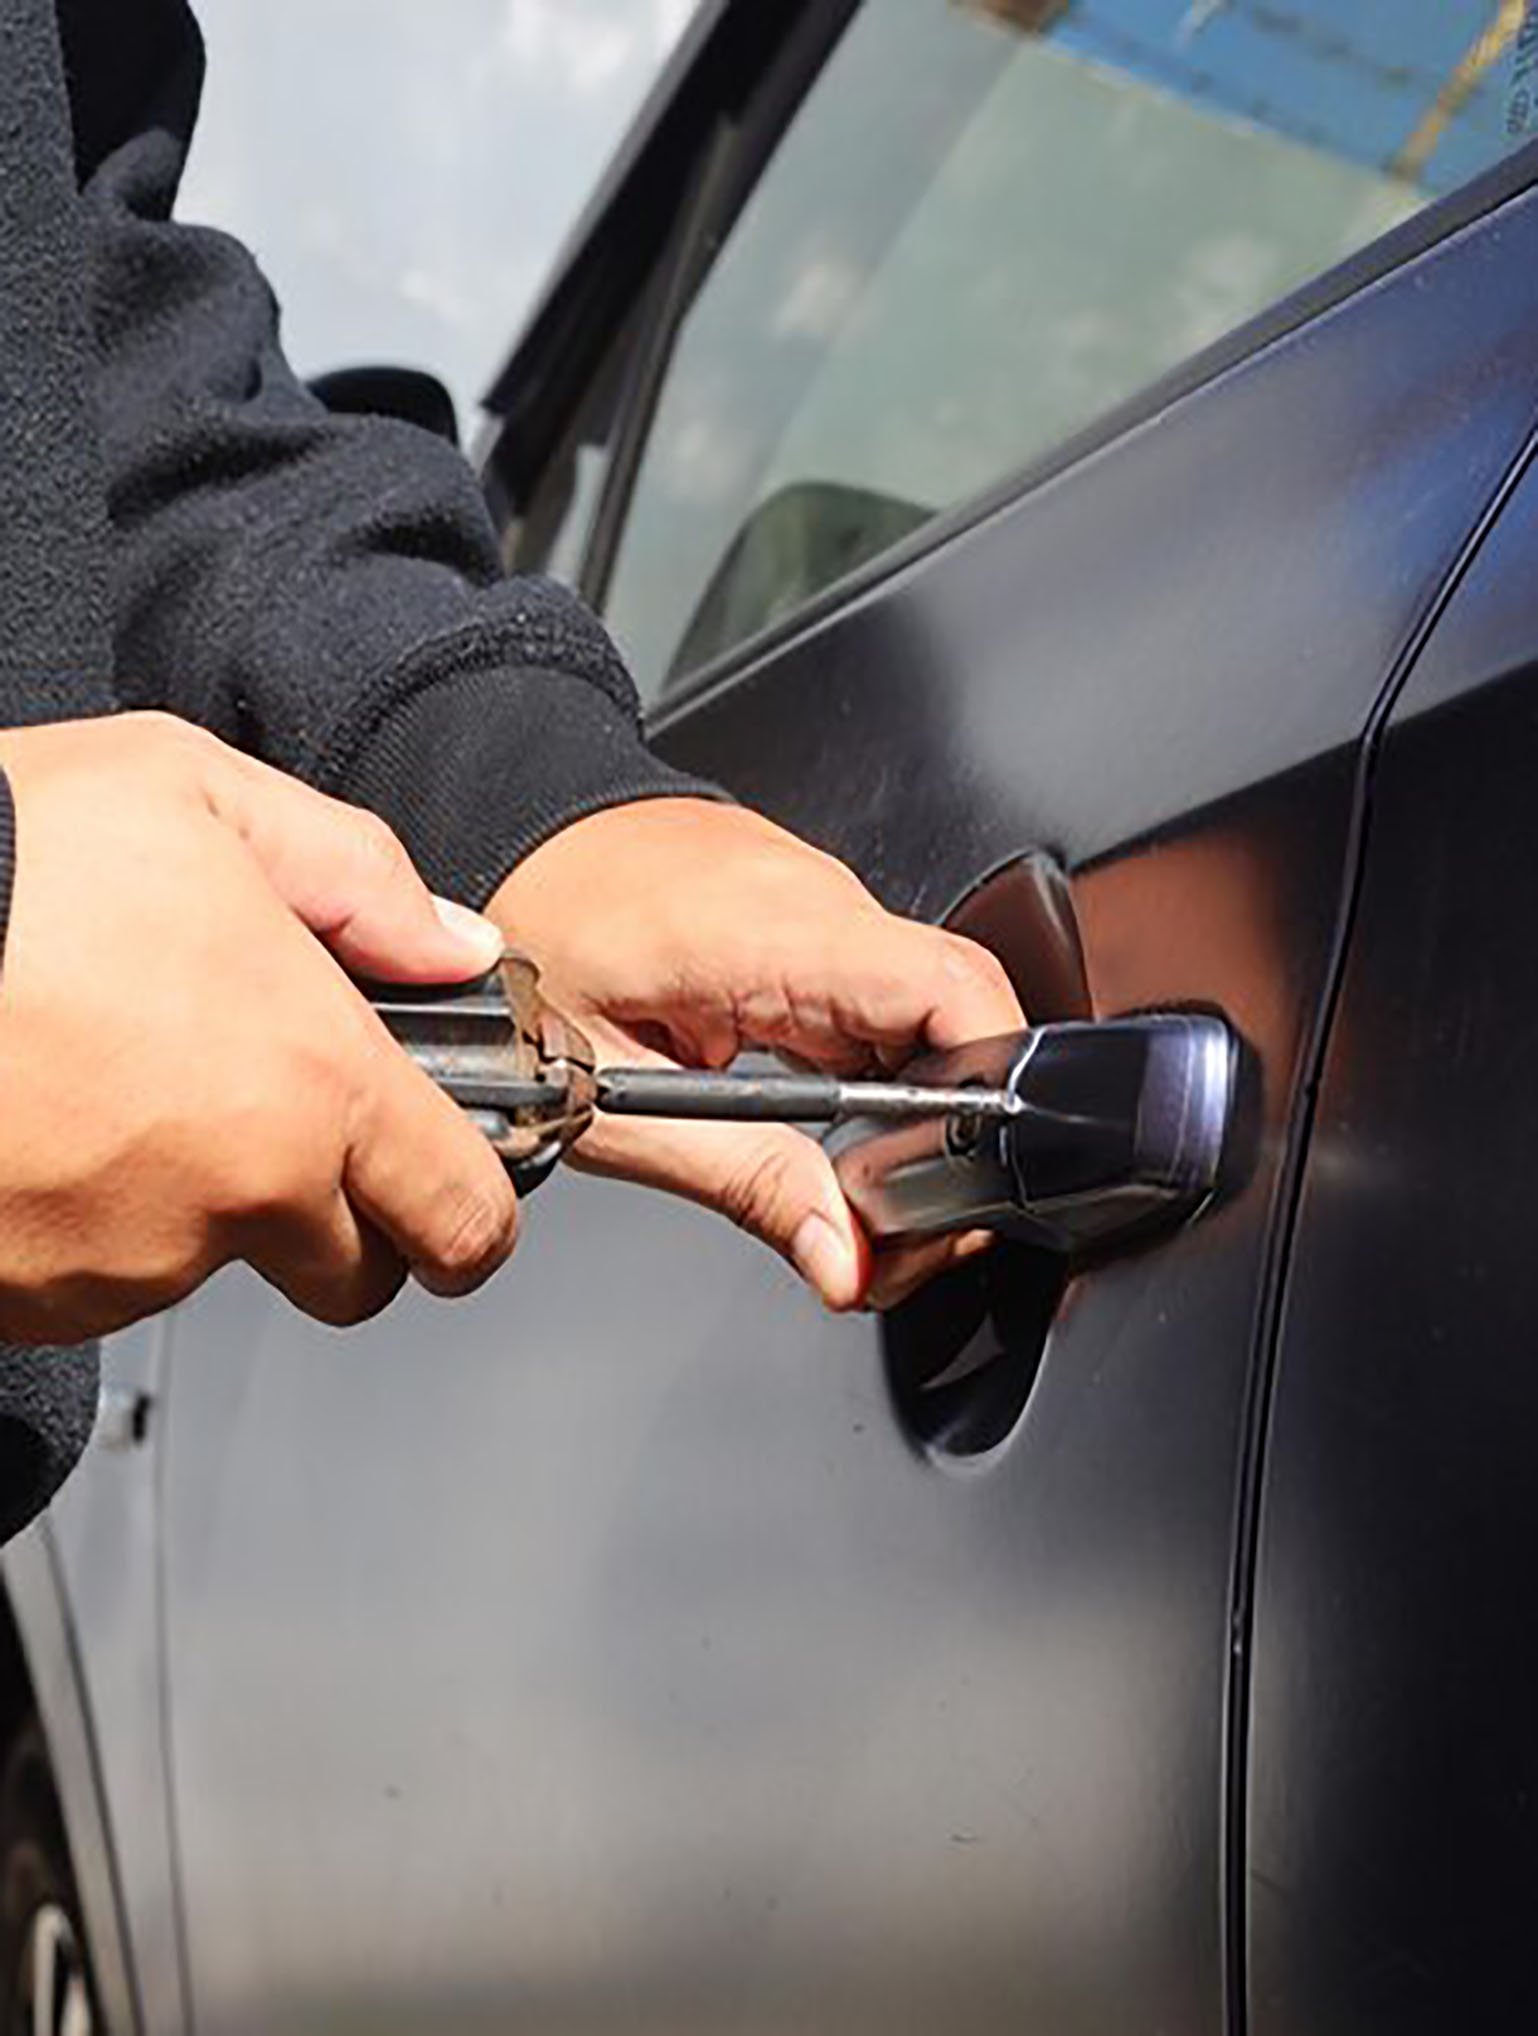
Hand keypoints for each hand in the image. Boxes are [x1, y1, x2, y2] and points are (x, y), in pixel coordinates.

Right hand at [0, 714, 518, 1341]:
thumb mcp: (196, 794)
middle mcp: (234, 1196)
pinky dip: (93, 1224)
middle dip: (341, 1222)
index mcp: (312, 1082)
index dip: (476, 1220)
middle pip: (353, 1274)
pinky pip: (98, 1285)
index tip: (465, 1212)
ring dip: (196, 1206)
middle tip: (277, 1128)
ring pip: (212, 1269)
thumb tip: (450, 943)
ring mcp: (124, 1264)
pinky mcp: (31, 1300)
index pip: (463, 1217)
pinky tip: (54, 1120)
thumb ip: (355, 877)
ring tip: (119, 1077)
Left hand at [490, 799, 1024, 1310]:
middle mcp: (821, 902)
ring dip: (912, 1114)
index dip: (994, 1090)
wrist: (502, 825)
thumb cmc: (533, 935)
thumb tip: (846, 1256)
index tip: (957, 1183)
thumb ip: (745, 1180)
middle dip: (952, 1140)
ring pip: (927, 1020)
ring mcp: (823, 902)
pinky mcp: (813, 918)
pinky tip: (825, 1122)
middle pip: (961, 1022)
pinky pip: (880, 1002)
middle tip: (889, 1229)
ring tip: (847, 1189)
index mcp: (777, 934)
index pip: (958, 990)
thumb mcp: (613, 1097)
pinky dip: (875, 1075)